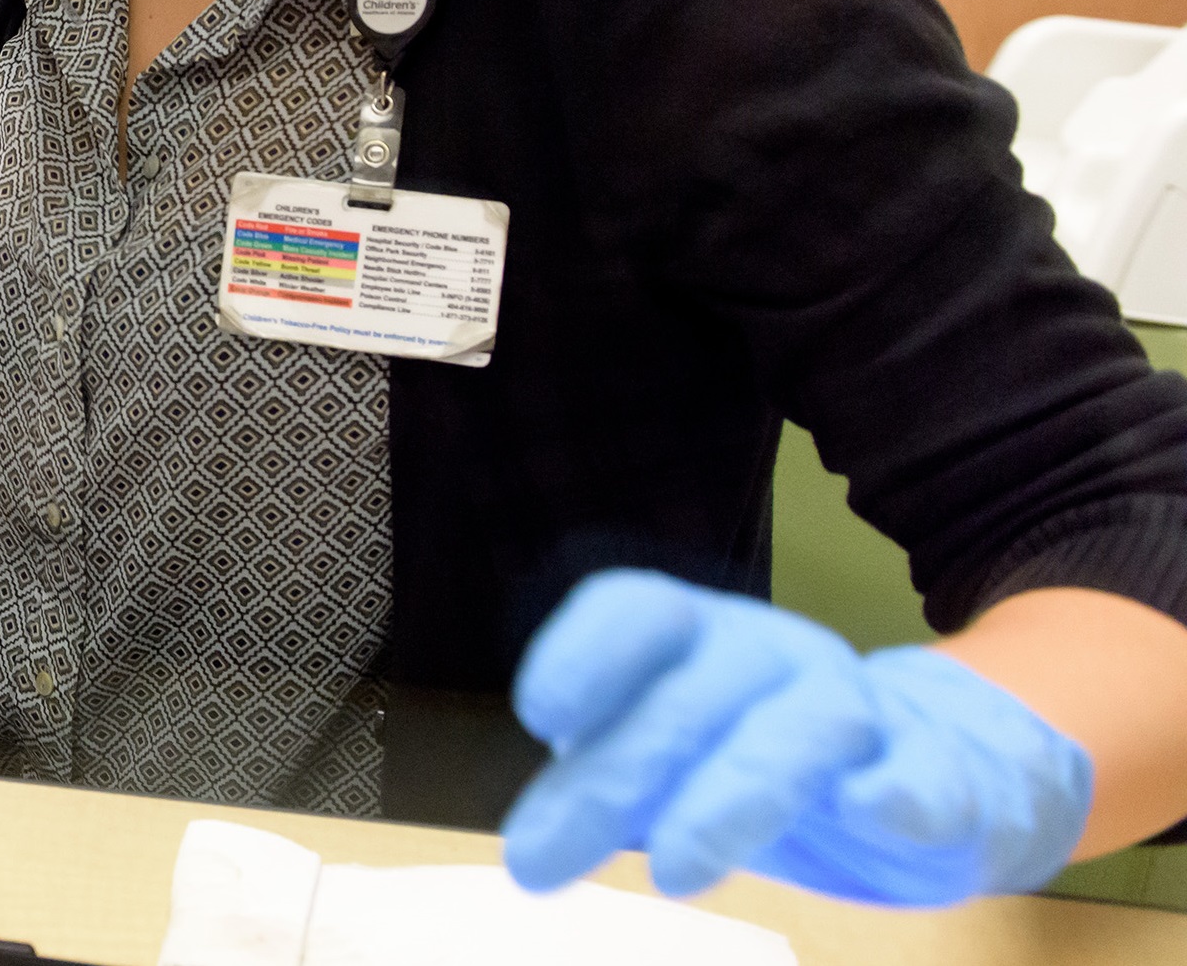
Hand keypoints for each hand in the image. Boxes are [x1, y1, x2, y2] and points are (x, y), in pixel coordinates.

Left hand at [501, 569, 1092, 906]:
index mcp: (703, 640)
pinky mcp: (943, 778)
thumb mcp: (673, 767)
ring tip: (673, 869)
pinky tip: (870, 808)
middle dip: (616, 776)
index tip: (541, 718)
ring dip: (733, 796)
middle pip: (692, 697)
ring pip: (800, 733)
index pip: (638, 611)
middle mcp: (778, 659)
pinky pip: (928, 775)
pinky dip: (902, 791)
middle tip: (543, 861)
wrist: (948, 771)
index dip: (585, 653)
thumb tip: (531, 851)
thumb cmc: (765, 763)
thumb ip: (604, 789)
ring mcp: (865, 713)